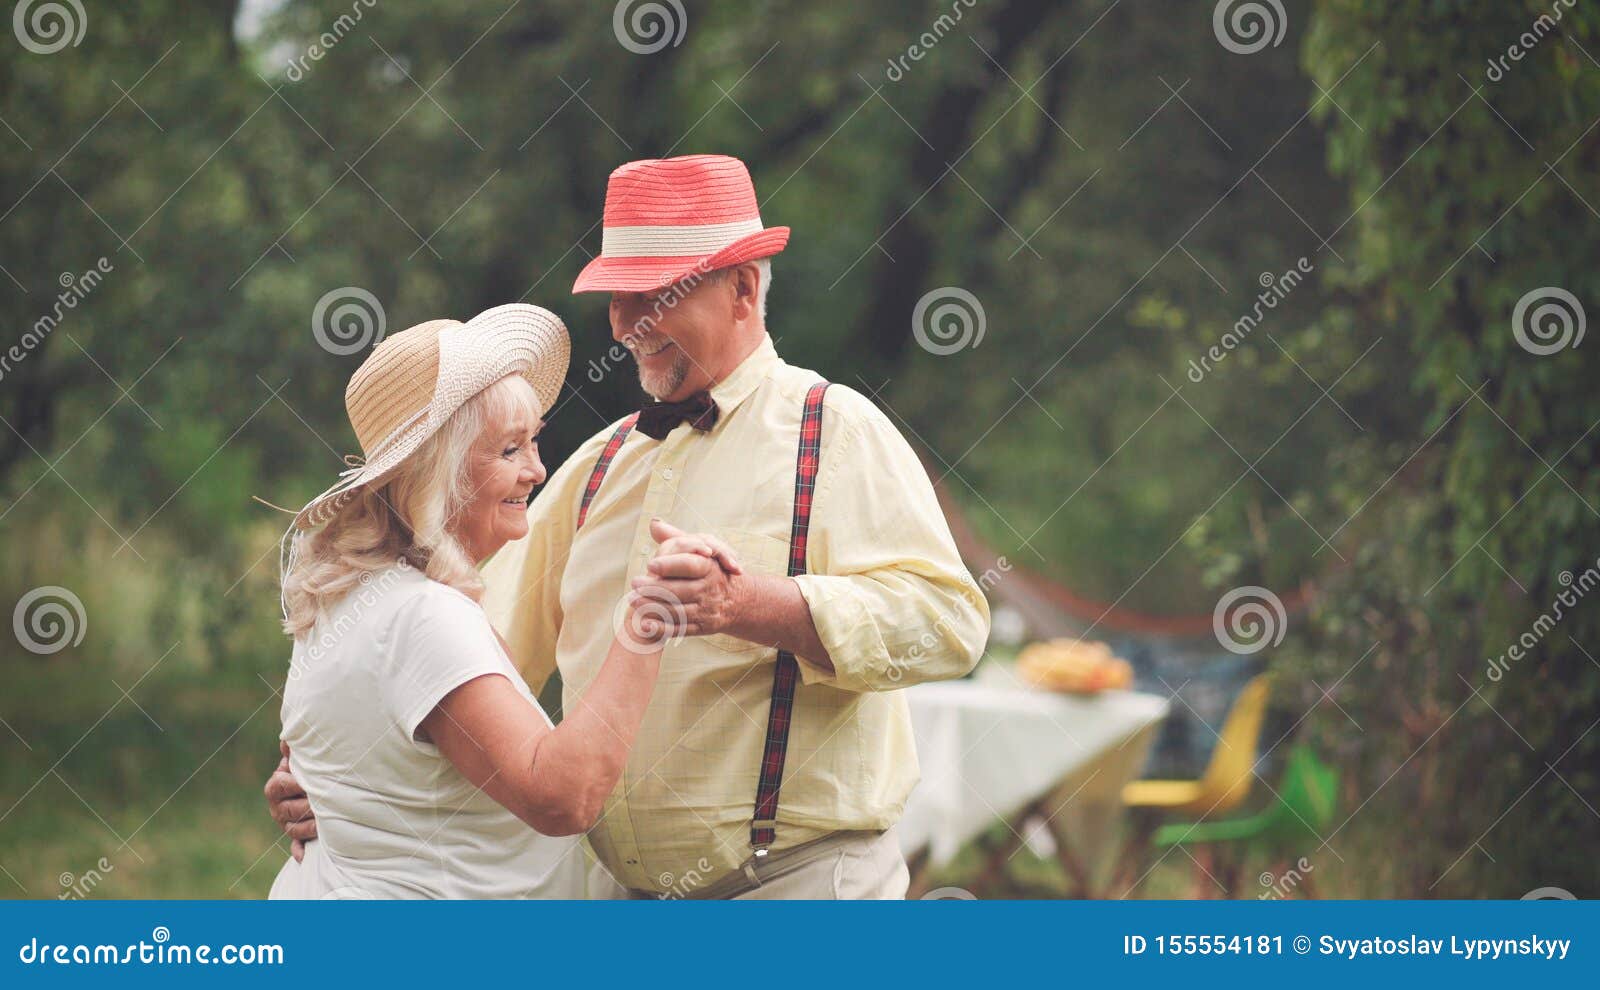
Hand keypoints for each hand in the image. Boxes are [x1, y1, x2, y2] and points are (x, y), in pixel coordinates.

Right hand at [264, 740, 316, 861]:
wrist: (320, 784)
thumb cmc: (312, 767)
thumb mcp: (302, 756)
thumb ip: (296, 748)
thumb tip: (288, 739)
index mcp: (277, 786)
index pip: (279, 786)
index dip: (294, 784)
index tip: (308, 781)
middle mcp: (279, 807)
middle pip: (288, 810)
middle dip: (307, 806)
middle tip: (325, 802)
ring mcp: (287, 824)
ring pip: (295, 829)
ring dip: (310, 826)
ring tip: (326, 822)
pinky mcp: (298, 838)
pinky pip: (297, 847)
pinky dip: (300, 852)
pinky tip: (305, 857)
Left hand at [630, 519, 744, 636]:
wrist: (739, 601)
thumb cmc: (712, 571)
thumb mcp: (702, 551)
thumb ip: (677, 538)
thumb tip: (654, 524)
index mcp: (710, 568)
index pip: (690, 565)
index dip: (670, 565)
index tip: (650, 564)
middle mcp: (710, 589)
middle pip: (679, 590)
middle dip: (654, 588)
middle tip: (634, 583)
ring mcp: (707, 610)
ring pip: (677, 610)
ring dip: (653, 607)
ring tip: (633, 601)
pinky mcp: (703, 627)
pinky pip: (681, 629)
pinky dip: (662, 628)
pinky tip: (645, 623)